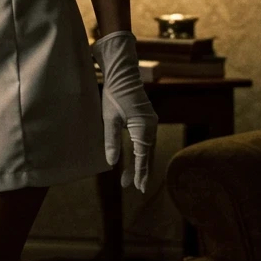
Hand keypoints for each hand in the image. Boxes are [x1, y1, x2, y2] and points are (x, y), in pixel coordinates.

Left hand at [90, 31, 157, 193]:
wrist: (122, 72)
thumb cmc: (114, 93)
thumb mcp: (109, 118)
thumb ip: (111, 141)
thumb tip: (112, 163)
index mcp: (143, 129)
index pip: (142, 157)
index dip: (139, 173)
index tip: (138, 188)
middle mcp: (151, 127)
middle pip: (147, 154)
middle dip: (140, 171)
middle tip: (134, 187)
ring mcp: (150, 122)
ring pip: (147, 148)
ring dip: (140, 162)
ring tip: (132, 177)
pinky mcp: (146, 118)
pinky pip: (145, 140)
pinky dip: (141, 151)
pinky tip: (135, 157)